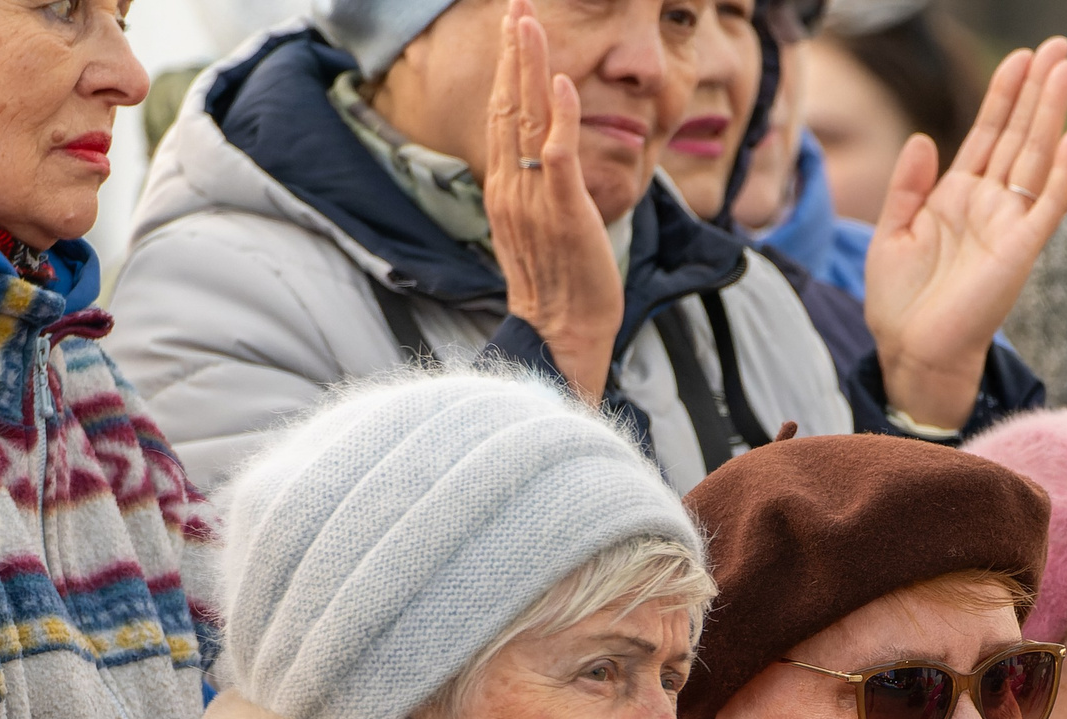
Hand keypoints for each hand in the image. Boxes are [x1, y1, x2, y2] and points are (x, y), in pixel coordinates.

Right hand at [488, 0, 621, 403]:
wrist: (561, 337)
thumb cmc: (559, 289)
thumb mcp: (540, 230)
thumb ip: (536, 190)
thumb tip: (544, 160)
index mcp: (504, 189)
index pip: (502, 114)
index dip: (506, 66)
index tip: (512, 25)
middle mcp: (511, 188)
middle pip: (506, 104)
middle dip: (512, 49)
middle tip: (515, 2)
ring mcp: (534, 199)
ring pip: (525, 118)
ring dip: (528, 65)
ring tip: (528, 19)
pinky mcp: (564, 212)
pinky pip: (558, 155)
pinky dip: (559, 115)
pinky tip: (560, 80)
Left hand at [862, 38, 1066, 431]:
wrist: (910, 353)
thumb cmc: (900, 303)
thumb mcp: (891, 234)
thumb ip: (907, 186)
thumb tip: (923, 139)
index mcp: (957, 196)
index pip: (987, 133)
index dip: (1004, 94)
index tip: (1021, 56)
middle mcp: (989, 204)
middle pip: (1019, 135)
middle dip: (1037, 89)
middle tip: (1059, 44)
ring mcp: (1008, 225)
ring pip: (1036, 157)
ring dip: (1052, 113)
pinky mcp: (1020, 250)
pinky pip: (1048, 204)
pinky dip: (1062, 172)